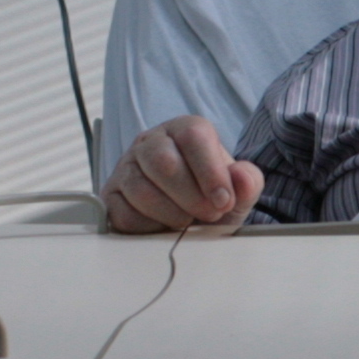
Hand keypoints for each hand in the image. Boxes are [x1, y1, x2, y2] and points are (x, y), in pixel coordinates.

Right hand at [105, 117, 264, 234]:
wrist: (188, 218)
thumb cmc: (211, 198)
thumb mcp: (238, 193)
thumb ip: (247, 183)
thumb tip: (243, 177)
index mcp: (184, 130)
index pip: (193, 137)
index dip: (210, 172)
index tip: (224, 201)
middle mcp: (150, 143)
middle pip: (163, 162)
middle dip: (191, 196)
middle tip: (209, 215)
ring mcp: (126, 167)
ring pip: (141, 189)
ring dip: (171, 214)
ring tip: (188, 223)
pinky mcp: (111, 195)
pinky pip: (123, 212)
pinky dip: (148, 228)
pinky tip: (163, 228)